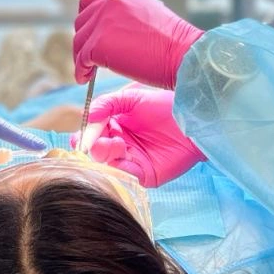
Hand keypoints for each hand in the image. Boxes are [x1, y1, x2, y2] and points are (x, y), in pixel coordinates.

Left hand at [73, 0, 203, 88]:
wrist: (184, 55)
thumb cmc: (174, 45)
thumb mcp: (150, 18)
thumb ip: (127, 19)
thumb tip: (112, 34)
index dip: (87, 17)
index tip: (91, 33)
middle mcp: (111, 2)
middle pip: (82, 21)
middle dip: (84, 40)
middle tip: (89, 57)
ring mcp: (103, 21)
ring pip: (79, 41)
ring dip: (81, 57)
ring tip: (87, 71)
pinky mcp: (99, 43)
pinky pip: (81, 59)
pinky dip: (81, 71)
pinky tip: (85, 79)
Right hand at [81, 86, 204, 188]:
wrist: (191, 117)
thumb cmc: (164, 104)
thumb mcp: (130, 98)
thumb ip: (106, 104)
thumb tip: (87, 117)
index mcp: (114, 127)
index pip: (90, 135)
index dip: (84, 136)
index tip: (82, 136)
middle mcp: (120, 145)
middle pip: (95, 153)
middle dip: (92, 148)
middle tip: (97, 142)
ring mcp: (132, 160)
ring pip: (106, 165)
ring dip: (105, 155)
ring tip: (116, 143)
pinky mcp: (144, 175)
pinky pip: (124, 174)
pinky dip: (118, 166)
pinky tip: (122, 152)